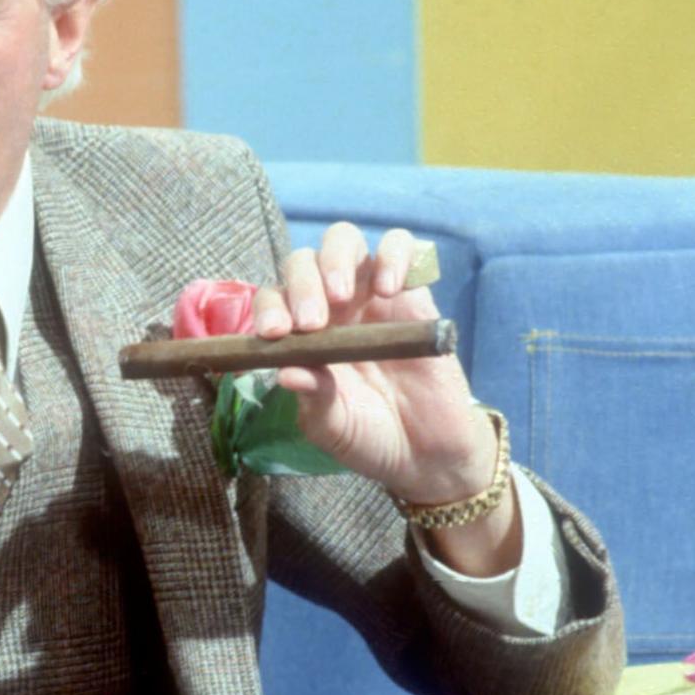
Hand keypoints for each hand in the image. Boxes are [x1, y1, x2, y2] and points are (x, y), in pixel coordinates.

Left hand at [251, 223, 498, 508]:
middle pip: (303, 262)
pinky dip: (393, 254)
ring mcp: (370, 295)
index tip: (275, 335)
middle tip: (312, 324)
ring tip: (342, 295)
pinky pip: (402, 246)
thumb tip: (287, 372)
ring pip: (344, 241)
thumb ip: (313, 399)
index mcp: (300, 335)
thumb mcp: (332, 426)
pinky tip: (389, 287)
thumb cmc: (367, 436)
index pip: (273, 300)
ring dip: (336, 259)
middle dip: (300, 284)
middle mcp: (330, 307)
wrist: (424, 453)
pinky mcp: (413, 293)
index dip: (269, 309)